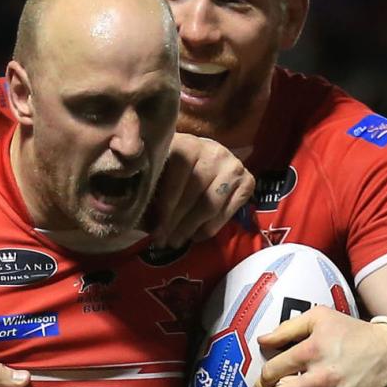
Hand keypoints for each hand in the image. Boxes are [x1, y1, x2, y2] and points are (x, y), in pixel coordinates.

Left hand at [146, 133, 253, 248]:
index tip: (155, 231)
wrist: (205, 157)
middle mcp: (213, 150)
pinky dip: (209, 229)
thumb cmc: (173, 168)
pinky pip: (227, 213)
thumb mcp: (159, 172)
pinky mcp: (248, 181)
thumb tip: (139, 220)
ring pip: (210, 205)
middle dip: (177, 223)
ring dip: (191, 228)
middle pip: (195, 195)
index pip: (176, 180)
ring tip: (177, 241)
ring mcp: (233, 165)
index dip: (165, 208)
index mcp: (186, 144)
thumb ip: (149, 190)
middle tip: (164, 242)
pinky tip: (195, 236)